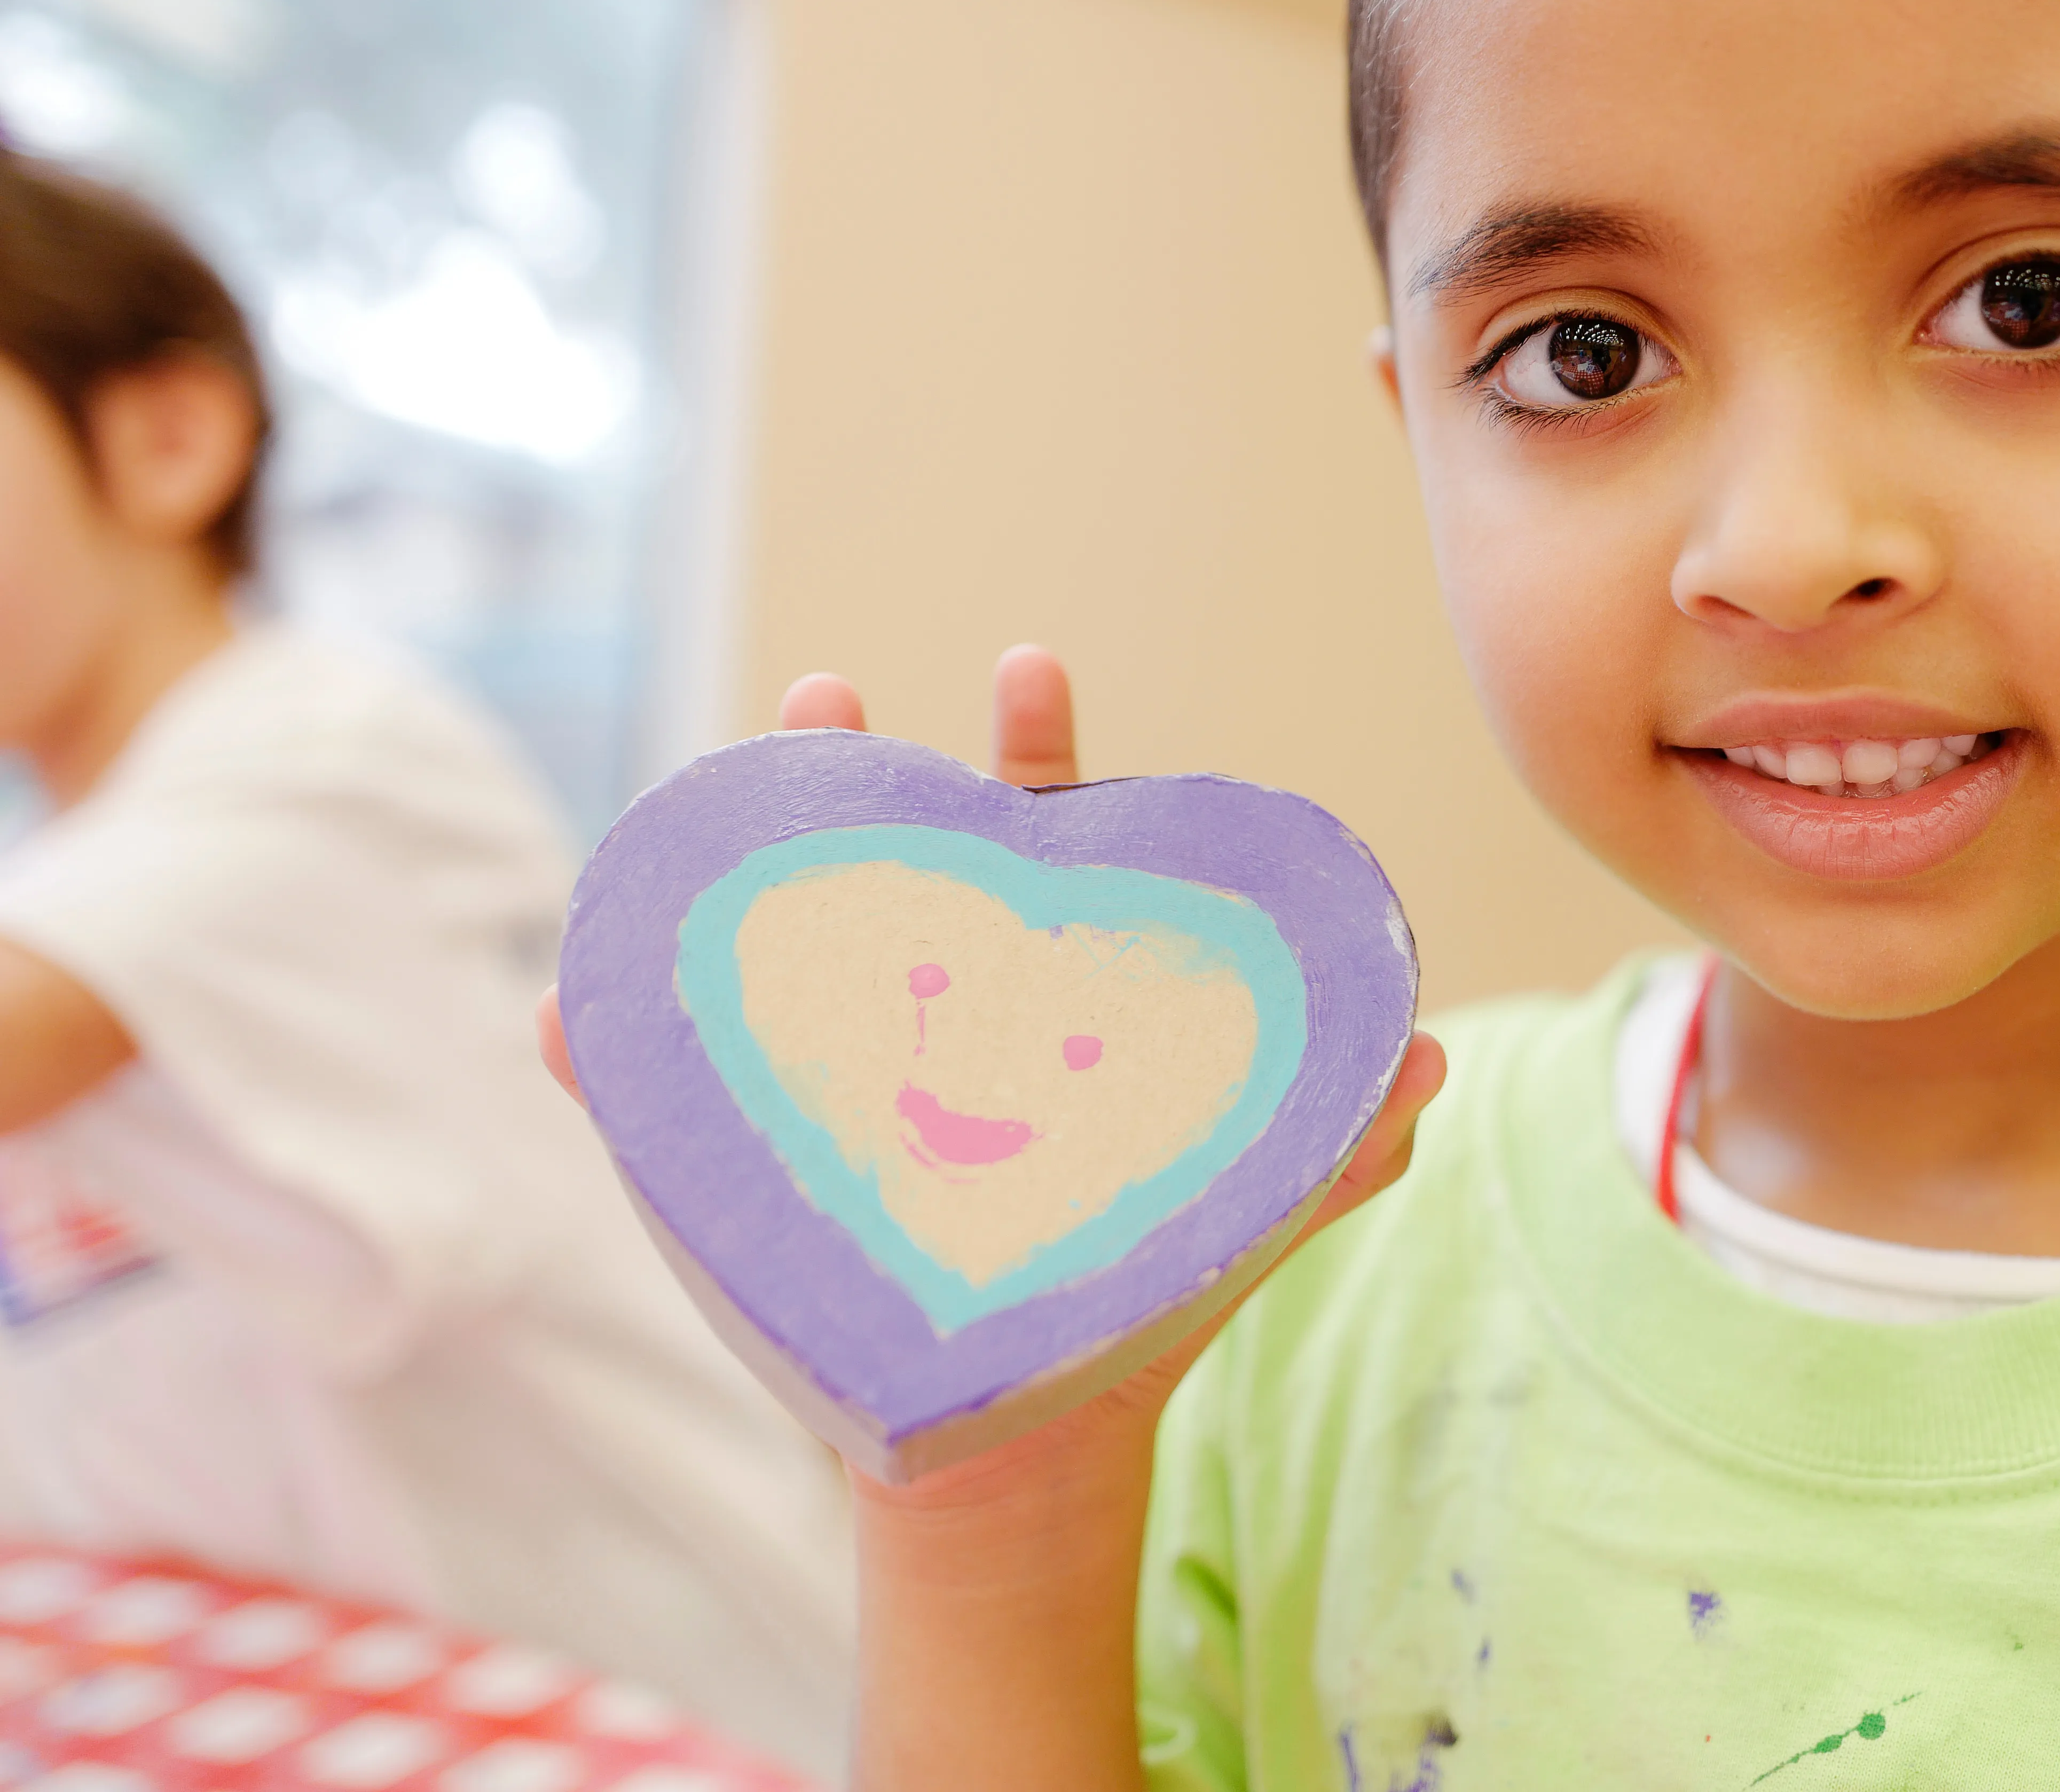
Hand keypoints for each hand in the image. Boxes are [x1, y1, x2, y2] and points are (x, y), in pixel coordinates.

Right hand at [533, 643, 1448, 1473]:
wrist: (1021, 1447)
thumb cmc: (1121, 1306)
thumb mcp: (1224, 1219)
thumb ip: (1327, 1147)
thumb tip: (1428, 1062)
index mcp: (1035, 1000)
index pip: (1037, 846)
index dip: (1036, 753)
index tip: (1029, 673)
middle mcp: (928, 1021)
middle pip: (892, 864)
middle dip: (859, 766)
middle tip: (831, 691)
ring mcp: (832, 1091)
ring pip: (769, 955)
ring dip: (725, 877)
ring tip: (705, 812)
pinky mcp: (756, 1183)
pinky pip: (665, 1112)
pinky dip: (608, 1061)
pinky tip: (570, 1014)